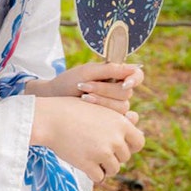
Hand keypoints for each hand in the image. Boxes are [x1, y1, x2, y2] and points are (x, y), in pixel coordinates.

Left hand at [24, 62, 144, 115]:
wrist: (54, 100)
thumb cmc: (68, 82)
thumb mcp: (86, 73)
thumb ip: (109, 70)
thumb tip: (133, 68)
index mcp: (115, 75)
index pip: (136, 75)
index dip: (134, 79)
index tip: (123, 83)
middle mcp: (118, 91)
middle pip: (127, 93)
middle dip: (105, 90)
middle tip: (85, 87)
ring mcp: (114, 107)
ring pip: (122, 107)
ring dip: (102, 102)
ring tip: (83, 98)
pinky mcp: (108, 121)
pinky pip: (117, 122)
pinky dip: (104, 116)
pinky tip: (94, 114)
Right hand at [30, 96, 144, 182]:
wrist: (50, 118)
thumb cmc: (72, 110)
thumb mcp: (98, 107)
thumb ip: (117, 117)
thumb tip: (136, 119)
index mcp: (120, 123)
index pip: (139, 142)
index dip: (130, 146)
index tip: (118, 146)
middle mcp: (115, 139)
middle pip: (125, 157)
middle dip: (113, 156)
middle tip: (97, 149)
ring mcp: (102, 153)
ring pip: (114, 169)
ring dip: (104, 166)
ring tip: (91, 157)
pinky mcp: (89, 165)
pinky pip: (100, 177)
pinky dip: (93, 173)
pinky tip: (85, 165)